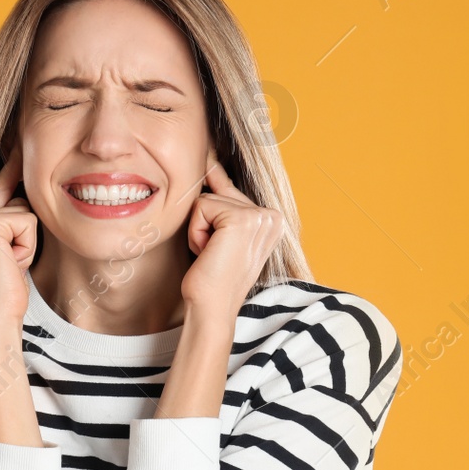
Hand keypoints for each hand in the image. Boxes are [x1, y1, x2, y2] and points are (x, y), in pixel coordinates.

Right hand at [0, 150, 36, 336]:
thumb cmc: (4, 294)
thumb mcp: (3, 251)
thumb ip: (7, 222)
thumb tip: (28, 191)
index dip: (13, 167)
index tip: (19, 136)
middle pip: (13, 195)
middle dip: (23, 227)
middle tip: (9, 260)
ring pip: (24, 210)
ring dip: (27, 241)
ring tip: (9, 266)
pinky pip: (27, 221)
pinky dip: (27, 247)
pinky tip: (10, 266)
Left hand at [181, 154, 284, 317]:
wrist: (211, 308)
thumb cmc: (212, 276)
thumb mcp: (222, 233)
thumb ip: (223, 199)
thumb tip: (210, 161)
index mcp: (272, 219)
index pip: (230, 193)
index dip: (212, 215)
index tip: (215, 238)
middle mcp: (272, 215)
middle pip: (217, 192)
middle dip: (205, 224)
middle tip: (215, 255)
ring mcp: (260, 216)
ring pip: (206, 199)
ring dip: (199, 229)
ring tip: (212, 254)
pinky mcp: (242, 219)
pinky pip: (201, 207)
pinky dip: (196, 232)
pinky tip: (209, 253)